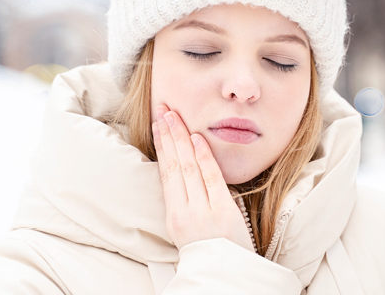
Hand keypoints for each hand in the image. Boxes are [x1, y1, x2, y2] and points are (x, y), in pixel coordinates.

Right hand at [152, 105, 254, 252]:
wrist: (226, 276)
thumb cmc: (211, 249)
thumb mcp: (190, 226)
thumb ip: (187, 199)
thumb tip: (185, 167)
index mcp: (173, 216)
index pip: (165, 172)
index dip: (162, 145)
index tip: (158, 122)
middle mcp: (184, 212)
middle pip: (173, 165)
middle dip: (168, 134)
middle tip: (163, 108)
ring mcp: (202, 211)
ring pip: (187, 168)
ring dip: (181, 139)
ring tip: (174, 116)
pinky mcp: (221, 212)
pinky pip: (211, 179)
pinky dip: (203, 157)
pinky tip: (197, 138)